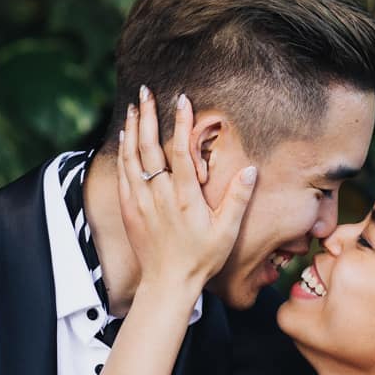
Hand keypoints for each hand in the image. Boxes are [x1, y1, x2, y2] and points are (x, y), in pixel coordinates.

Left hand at [115, 87, 256, 294]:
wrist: (167, 284)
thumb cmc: (200, 259)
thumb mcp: (226, 232)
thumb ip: (238, 199)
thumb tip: (250, 170)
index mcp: (184, 198)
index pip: (180, 151)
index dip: (181, 124)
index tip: (182, 100)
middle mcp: (159, 195)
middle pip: (150, 147)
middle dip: (148, 116)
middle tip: (146, 91)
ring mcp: (140, 201)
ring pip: (132, 157)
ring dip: (132, 129)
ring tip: (133, 106)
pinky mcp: (129, 209)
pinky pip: (123, 174)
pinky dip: (124, 152)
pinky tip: (125, 138)